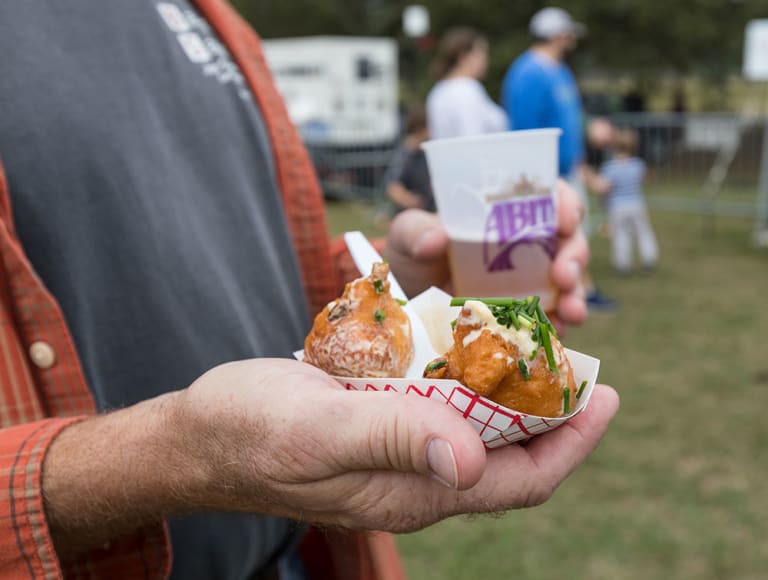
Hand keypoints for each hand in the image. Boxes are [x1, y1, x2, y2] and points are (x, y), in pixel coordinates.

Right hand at [177, 359, 618, 531]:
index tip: (606, 396)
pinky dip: (462, 369)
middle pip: (508, 448)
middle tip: (575, 354)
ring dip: (510, 384)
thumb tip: (473, 463)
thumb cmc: (251, 433)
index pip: (519, 479)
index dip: (571, 442)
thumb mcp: (319, 432)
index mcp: (415, 491)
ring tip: (534, 339)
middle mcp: (417, 472)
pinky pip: (438, 397)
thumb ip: (395, 440)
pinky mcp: (379, 418)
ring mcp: (399, 445)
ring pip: (476, 420)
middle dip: (551, 408)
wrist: (200, 431)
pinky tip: (466, 335)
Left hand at [381, 179, 588, 327]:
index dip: (565, 204)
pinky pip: (551, 319)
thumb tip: (436, 241)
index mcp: (506, 214)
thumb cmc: (413, 252)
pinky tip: (557, 334)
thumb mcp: (408, 235)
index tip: (564, 219)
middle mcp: (526, 245)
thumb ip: (416, 232)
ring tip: (571, 312)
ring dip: (576, 296)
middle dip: (574, 257)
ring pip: (569, 283)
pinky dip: (559, 326)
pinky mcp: (524, 314)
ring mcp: (529, 281)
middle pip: (568, 242)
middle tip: (563, 274)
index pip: (548, 198)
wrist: (406, 296)